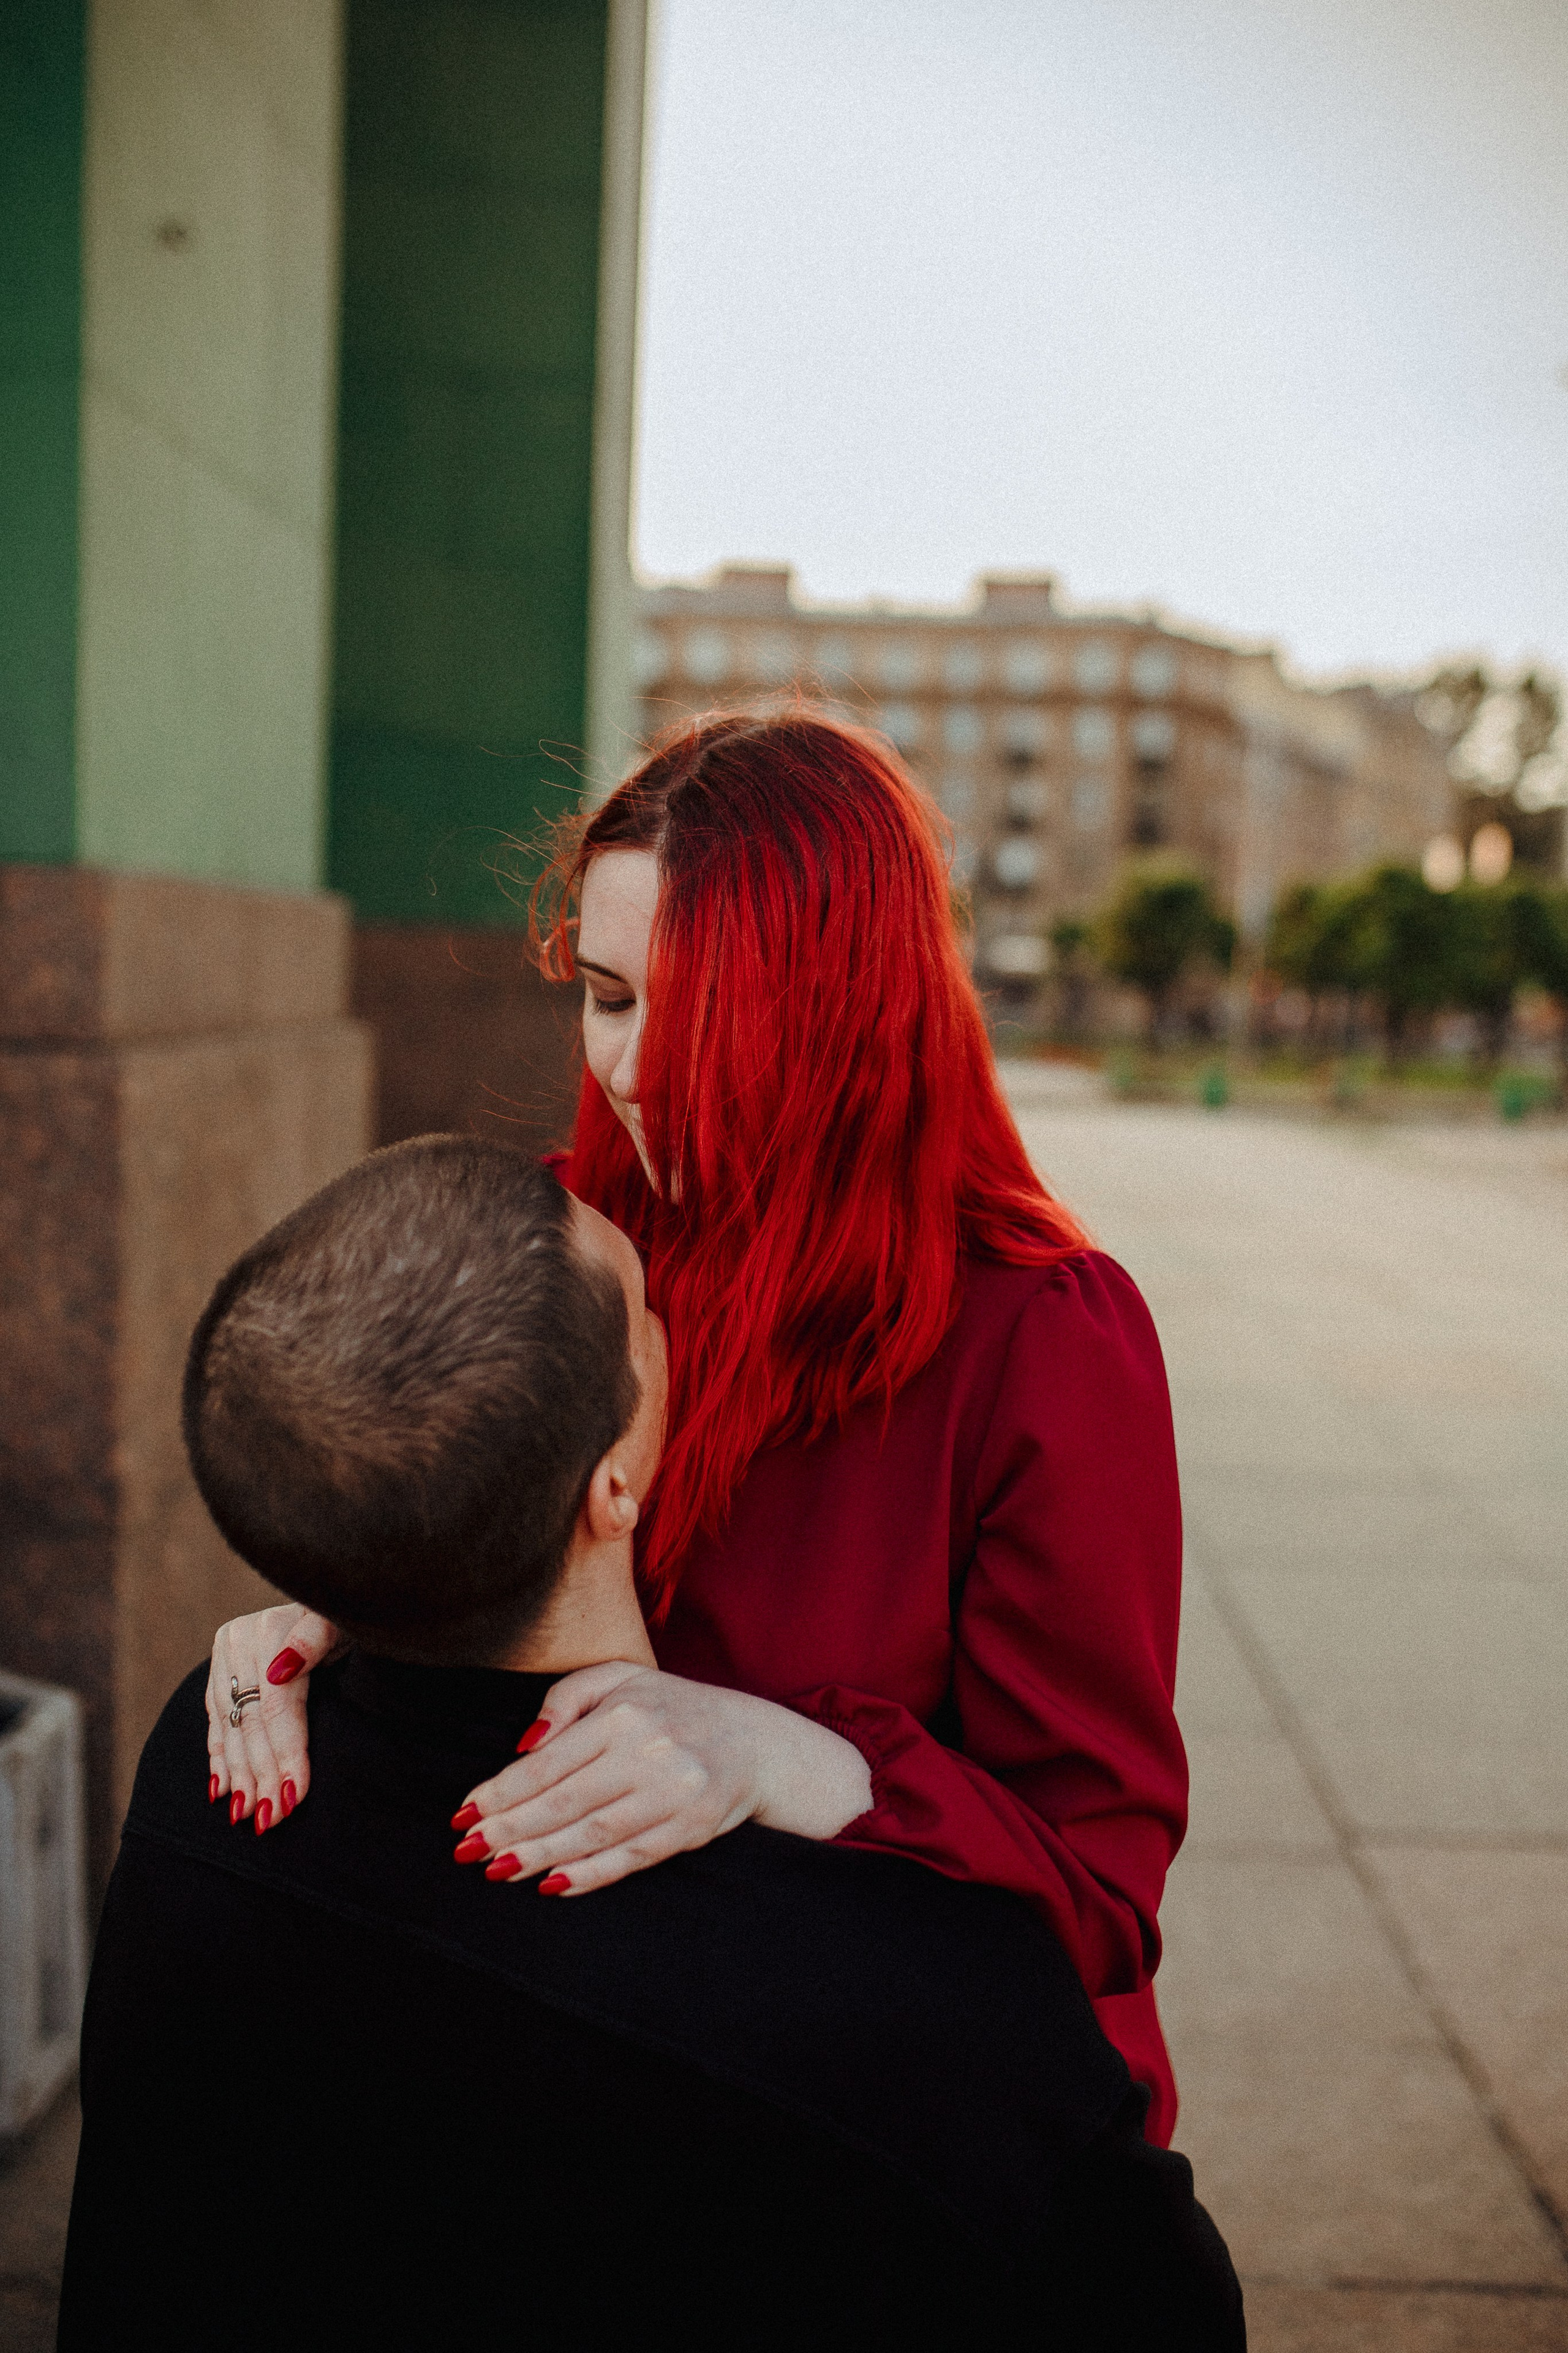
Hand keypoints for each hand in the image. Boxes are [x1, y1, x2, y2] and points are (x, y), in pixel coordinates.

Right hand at [205, 1604, 342, 1829]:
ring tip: (247, 1814)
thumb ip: (314, 1639)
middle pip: (251, 1721)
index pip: (275, 1706)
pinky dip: (220, 1757)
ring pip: (231, 1726)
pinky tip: (222, 1790)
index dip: (287, 1752)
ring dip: (239, 1775)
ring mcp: (225, 1655)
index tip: (296, 1796)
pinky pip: (216, 1719)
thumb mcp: (342, 1622)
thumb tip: (279, 1673)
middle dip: (262, 1774)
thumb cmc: (347, 1617)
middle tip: (270, 1820)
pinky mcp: (219, 1668)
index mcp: (270, 1628)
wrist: (331, 1595)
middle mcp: (240, 1640)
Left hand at [455, 1663, 871, 1895]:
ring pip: (592, 1833)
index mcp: (624, 1711)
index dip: (501, 1792)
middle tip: (467, 1851)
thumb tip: (523, 1746)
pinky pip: (630, 1857)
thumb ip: (566, 1697)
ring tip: (497, 1871)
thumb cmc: (673, 1709)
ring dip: (539, 1857)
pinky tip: (553, 1884)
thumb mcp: (621, 1679)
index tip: (464, 1814)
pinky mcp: (691, 1827)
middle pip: (564, 1801)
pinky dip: (589, 1875)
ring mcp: (673, 1792)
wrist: (755, 1741)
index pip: (548, 1761)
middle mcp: (649, 1750)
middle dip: (509, 1830)